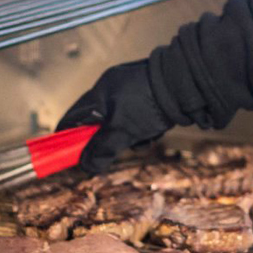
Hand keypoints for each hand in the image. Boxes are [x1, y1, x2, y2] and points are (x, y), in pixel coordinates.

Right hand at [57, 60, 172, 173]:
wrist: (186, 85)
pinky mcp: (148, 97)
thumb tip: (86, 167)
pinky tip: (154, 131)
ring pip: (120, 125)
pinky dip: (142, 130)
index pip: (73, 118)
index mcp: (100, 92)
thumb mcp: (122, 130)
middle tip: (116, 148)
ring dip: (129, 137)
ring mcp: (131, 92)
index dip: (67, 138)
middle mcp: (112, 89)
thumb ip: (102, 149)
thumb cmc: (150, 103)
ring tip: (144, 137)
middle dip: (107, 141)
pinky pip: (136, 120)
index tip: (66, 155)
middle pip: (97, 125)